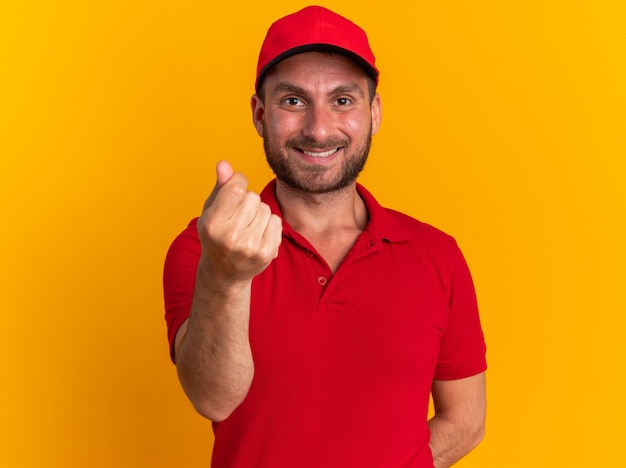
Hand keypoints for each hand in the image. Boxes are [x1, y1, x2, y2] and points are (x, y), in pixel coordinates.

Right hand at [197, 161, 282, 284]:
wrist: (224, 273)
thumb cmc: (216, 235)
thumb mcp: (211, 211)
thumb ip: (219, 186)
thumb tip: (224, 164)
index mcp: (212, 224)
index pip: (236, 188)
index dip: (238, 182)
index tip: (235, 188)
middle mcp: (230, 237)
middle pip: (253, 197)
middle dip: (248, 201)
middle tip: (239, 216)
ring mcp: (250, 247)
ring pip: (266, 209)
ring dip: (259, 213)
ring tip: (247, 226)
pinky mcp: (266, 253)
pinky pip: (277, 222)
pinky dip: (269, 225)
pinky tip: (257, 235)